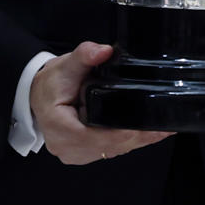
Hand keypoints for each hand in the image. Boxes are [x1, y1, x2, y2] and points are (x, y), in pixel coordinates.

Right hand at [30, 43, 172, 164]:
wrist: (39, 95)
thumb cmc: (52, 83)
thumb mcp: (66, 64)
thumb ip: (85, 55)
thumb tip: (104, 51)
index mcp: (59, 127)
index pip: (97, 137)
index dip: (124, 133)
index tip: (147, 126)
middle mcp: (66, 146)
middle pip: (109, 146)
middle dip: (137, 137)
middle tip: (164, 127)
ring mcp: (74, 154)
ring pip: (112, 151)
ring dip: (136, 141)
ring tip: (161, 130)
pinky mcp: (83, 154)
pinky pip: (109, 151)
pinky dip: (127, 142)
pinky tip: (147, 134)